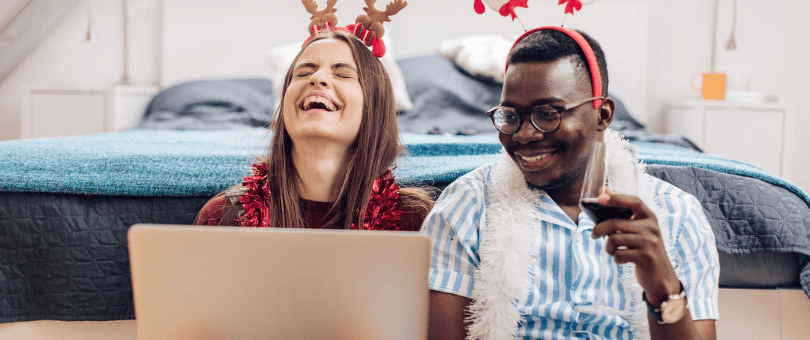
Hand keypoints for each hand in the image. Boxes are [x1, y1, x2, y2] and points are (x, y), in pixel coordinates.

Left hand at [590, 187, 680, 305]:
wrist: (661, 277)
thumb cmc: (643, 249)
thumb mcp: (637, 229)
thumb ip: (621, 212)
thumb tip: (603, 190)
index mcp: (650, 217)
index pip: (634, 201)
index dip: (617, 198)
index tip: (600, 197)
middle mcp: (652, 227)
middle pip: (615, 223)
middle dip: (599, 229)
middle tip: (594, 235)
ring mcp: (650, 242)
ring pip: (615, 239)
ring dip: (608, 247)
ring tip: (611, 250)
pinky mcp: (646, 257)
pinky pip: (619, 254)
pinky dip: (616, 258)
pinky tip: (622, 260)